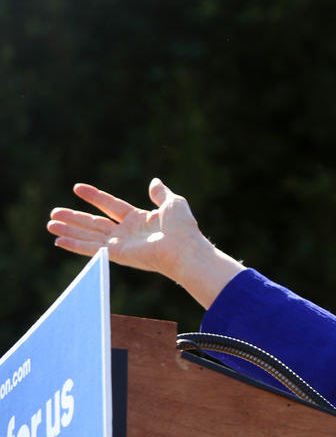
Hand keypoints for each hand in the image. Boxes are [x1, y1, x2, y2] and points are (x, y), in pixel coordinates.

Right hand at [48, 179, 243, 307]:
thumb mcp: (172, 203)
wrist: (184, 248)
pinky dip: (74, 245)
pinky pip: (91, 249)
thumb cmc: (183, 227)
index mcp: (140, 219)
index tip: (77, 187)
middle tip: (53, 212)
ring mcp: (121, 244)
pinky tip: (58, 240)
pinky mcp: (116, 255)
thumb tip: (154, 181)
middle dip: (74, 217)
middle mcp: (127, 233)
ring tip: (50, 223)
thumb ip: (160, 193)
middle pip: (95, 222)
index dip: (94, 196)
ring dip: (69, 229)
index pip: (111, 205)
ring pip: (89, 234)